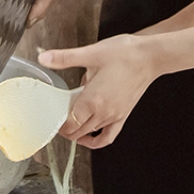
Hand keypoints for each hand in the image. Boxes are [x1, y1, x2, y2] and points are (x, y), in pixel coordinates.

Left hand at [38, 34, 162, 148]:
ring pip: (90, 134)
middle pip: (77, 132)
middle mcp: (103, 113)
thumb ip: (65, 58)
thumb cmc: (125, 54)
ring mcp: (114, 116)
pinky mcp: (123, 116)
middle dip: (64, 128)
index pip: (69, 123)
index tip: (50, 117)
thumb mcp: (91, 53)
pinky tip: (89, 136)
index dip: (57, 124)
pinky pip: (108, 137)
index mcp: (93, 100)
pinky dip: (96, 141)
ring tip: (68, 123)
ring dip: (77, 132)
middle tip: (55, 118)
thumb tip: (44, 57)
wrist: (150, 57)